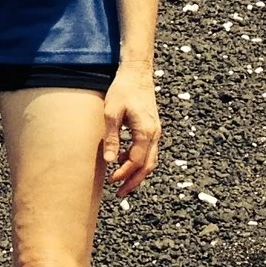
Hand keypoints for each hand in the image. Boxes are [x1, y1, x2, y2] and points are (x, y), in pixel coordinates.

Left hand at [103, 70, 161, 193]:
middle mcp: (155, 134)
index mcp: (146, 131)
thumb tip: (110, 161)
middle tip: (119, 193)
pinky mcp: (152, 128)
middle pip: (148, 165)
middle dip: (134, 181)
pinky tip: (124, 162)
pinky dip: (138, 161)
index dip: (125, 174)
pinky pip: (148, 151)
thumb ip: (111, 137)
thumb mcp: (111, 113)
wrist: (137, 73)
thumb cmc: (123, 90)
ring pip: (150, 160)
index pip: (137, 161)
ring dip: (137, 173)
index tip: (112, 181)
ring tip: (121, 183)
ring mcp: (155, 131)